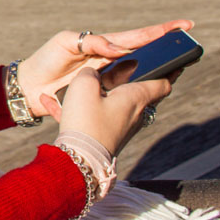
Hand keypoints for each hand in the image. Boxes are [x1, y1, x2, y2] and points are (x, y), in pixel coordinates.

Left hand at [18, 19, 191, 117]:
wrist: (30, 86)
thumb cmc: (46, 60)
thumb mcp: (65, 42)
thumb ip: (92, 42)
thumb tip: (120, 50)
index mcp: (101, 45)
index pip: (135, 36)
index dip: (158, 31)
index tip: (181, 25)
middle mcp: (109, 61)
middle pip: (144, 54)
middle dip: (165, 48)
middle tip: (188, 41)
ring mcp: (108, 80)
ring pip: (139, 75)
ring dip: (158, 71)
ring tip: (179, 66)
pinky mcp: (102, 96)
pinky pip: (126, 94)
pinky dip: (141, 92)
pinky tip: (154, 91)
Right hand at [46, 67, 170, 155]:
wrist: (79, 158)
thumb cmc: (86, 120)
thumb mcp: (84, 86)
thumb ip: (90, 73)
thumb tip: (92, 73)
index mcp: (135, 98)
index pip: (162, 83)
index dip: (168, 70)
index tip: (170, 62)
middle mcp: (134, 113)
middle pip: (138, 92)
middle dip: (130, 79)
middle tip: (118, 66)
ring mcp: (120, 126)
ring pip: (113, 103)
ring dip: (99, 93)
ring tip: (76, 83)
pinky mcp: (105, 135)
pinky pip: (92, 116)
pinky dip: (77, 108)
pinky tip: (49, 101)